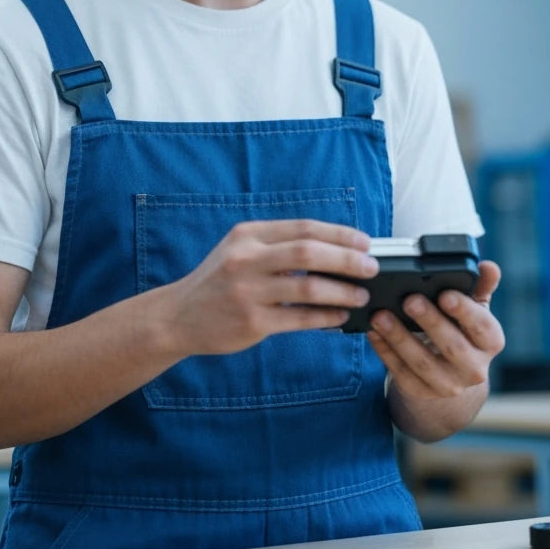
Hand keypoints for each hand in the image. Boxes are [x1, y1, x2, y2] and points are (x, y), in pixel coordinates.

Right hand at [161, 219, 378, 356]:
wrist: (178, 316)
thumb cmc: (217, 282)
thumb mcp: (238, 250)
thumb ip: (276, 246)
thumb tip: (331, 249)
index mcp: (248, 235)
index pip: (303, 227)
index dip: (339, 233)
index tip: (364, 242)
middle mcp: (246, 258)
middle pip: (309, 251)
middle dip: (347, 258)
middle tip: (371, 267)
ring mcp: (248, 291)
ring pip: (308, 286)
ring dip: (342, 290)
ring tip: (360, 295)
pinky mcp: (252, 321)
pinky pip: (300, 318)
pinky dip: (326, 316)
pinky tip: (340, 317)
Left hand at [367, 260, 503, 400]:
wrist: (449, 374)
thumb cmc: (460, 330)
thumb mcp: (472, 309)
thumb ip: (479, 286)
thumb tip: (488, 266)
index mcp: (490, 342)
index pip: (483, 327)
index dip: (465, 311)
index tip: (445, 295)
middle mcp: (474, 368)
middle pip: (453, 346)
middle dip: (430, 322)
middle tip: (409, 300)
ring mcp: (449, 385)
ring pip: (423, 363)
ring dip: (399, 338)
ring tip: (380, 315)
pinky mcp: (422, 392)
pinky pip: (401, 373)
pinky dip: (385, 352)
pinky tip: (373, 333)